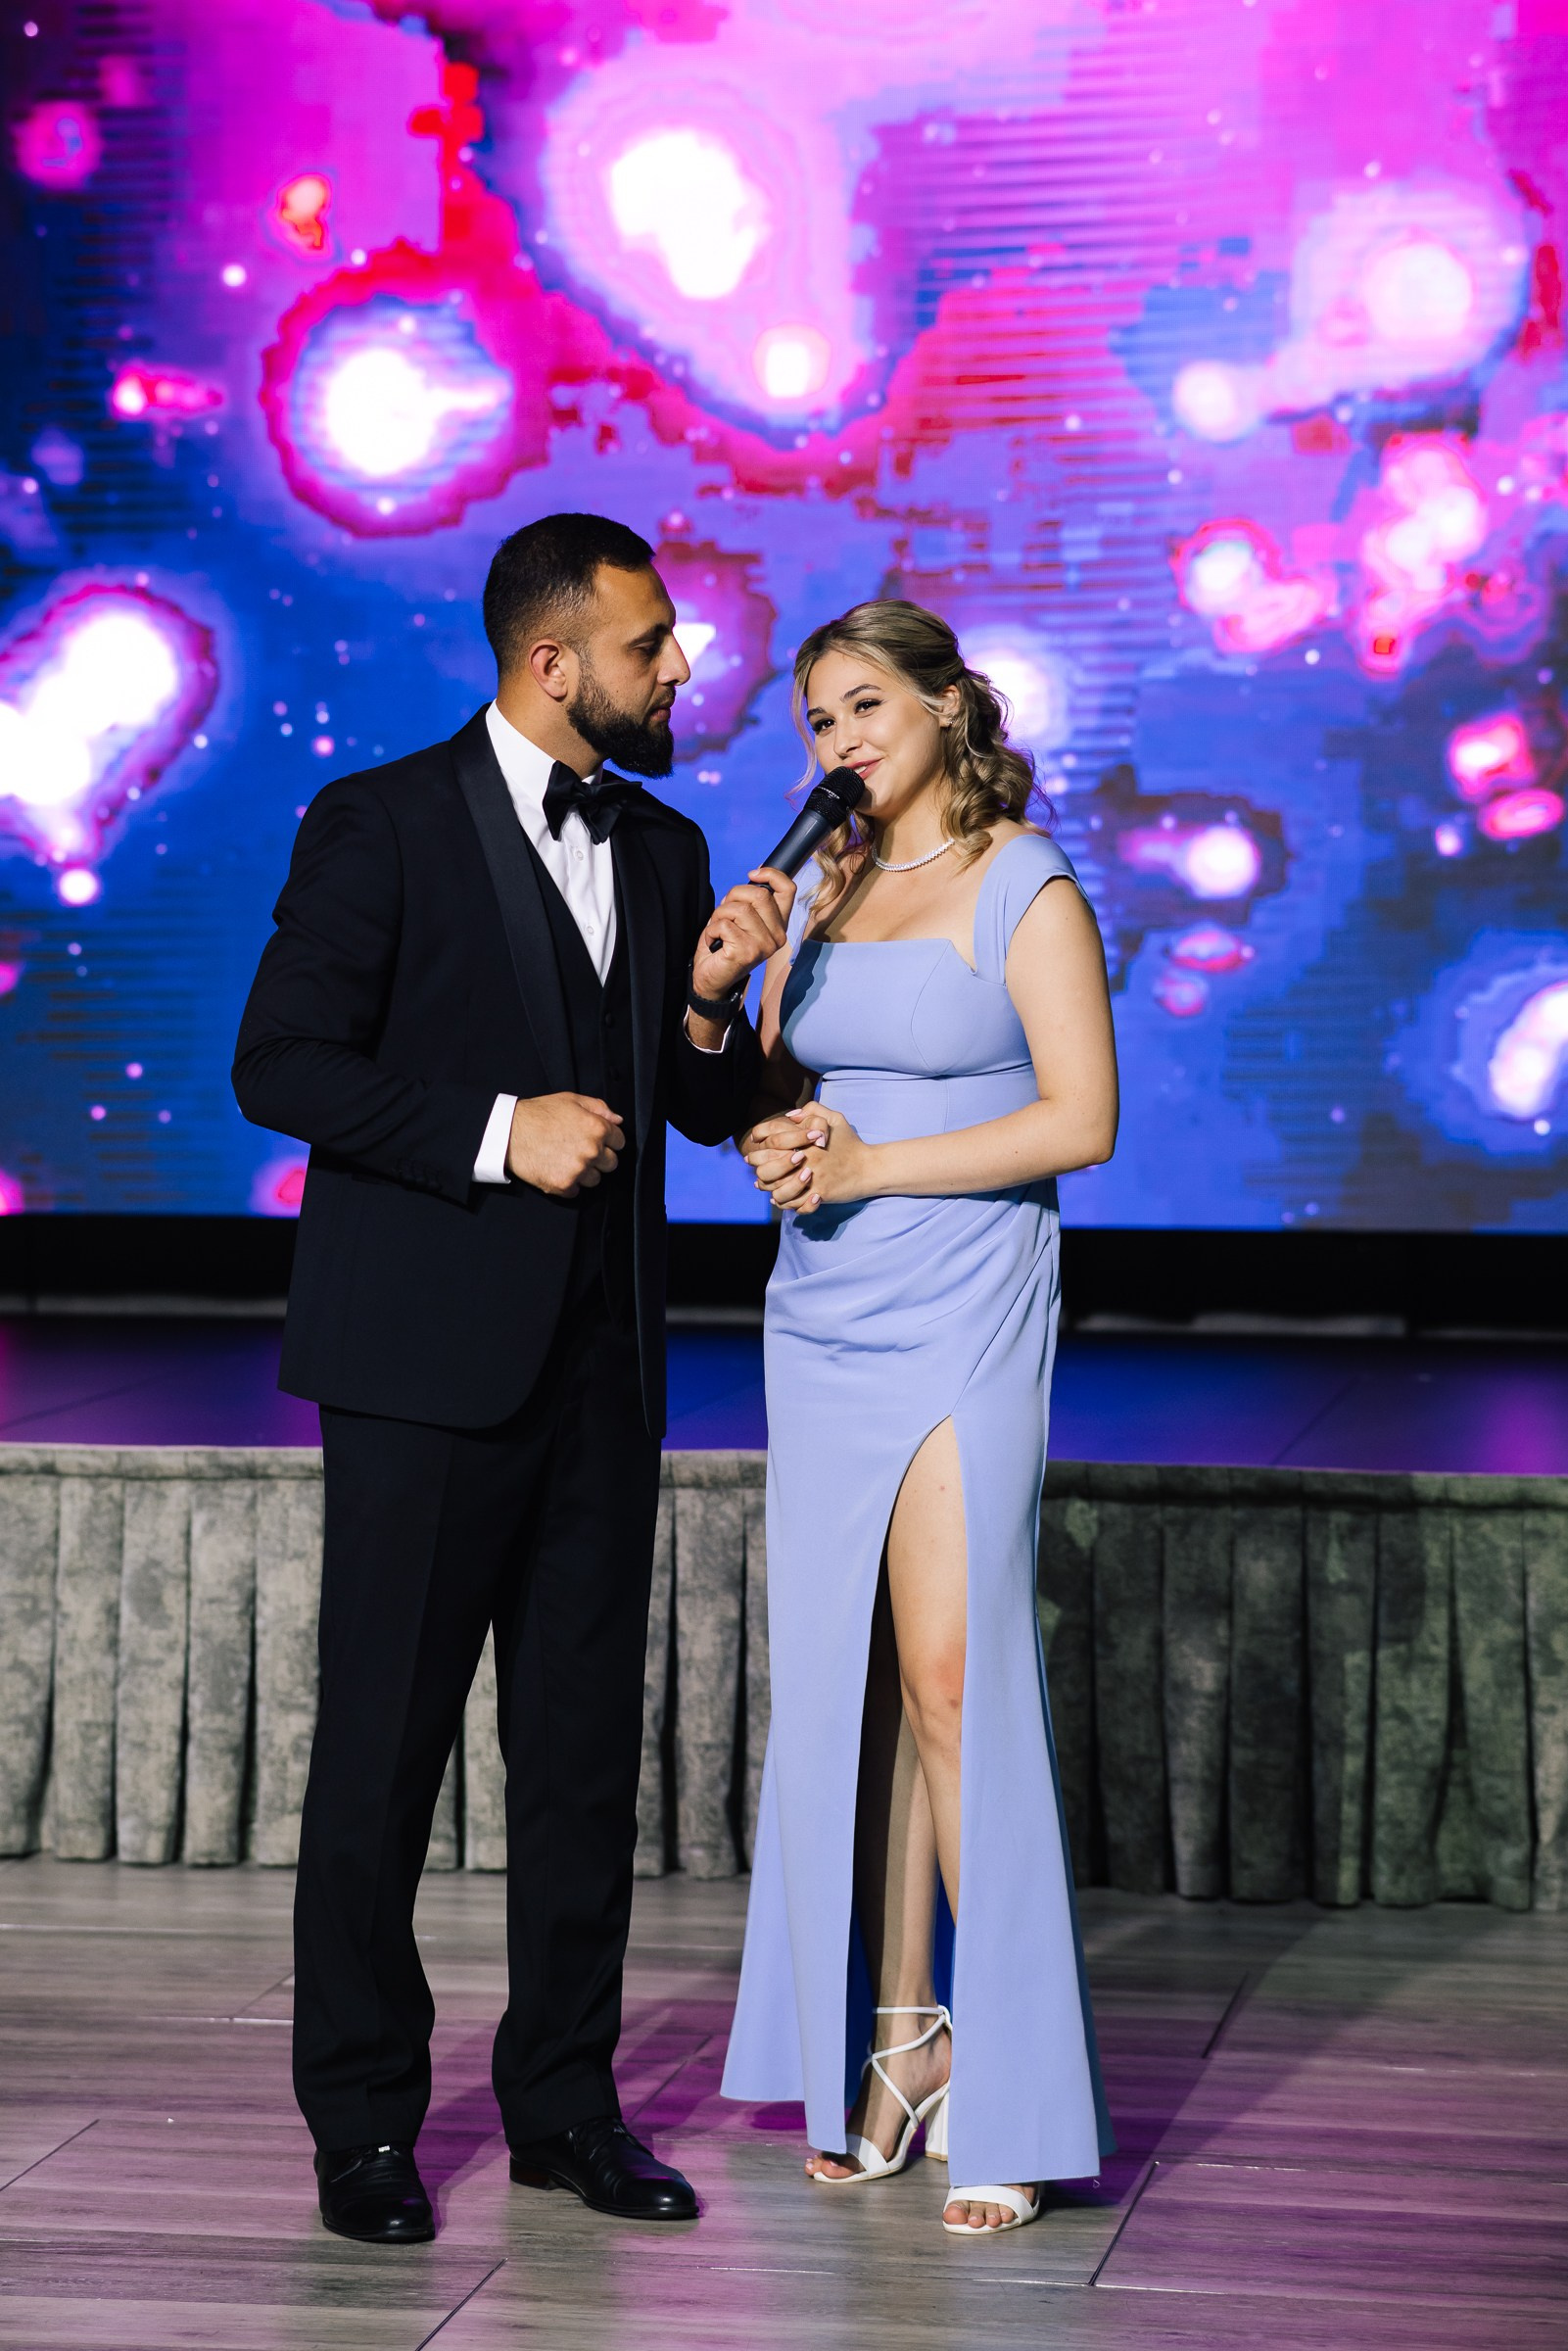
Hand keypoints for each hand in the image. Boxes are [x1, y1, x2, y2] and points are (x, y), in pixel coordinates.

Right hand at [506, 1093, 624, 1196]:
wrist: (509, 1132)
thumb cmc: (539, 1114)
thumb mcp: (571, 1100)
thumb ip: (599, 1107)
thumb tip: (617, 1120)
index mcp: (597, 1128)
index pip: (620, 1142)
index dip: (609, 1140)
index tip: (596, 1140)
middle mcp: (591, 1151)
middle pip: (611, 1164)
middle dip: (599, 1158)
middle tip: (580, 1150)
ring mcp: (578, 1170)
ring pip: (595, 1180)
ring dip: (585, 1173)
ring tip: (566, 1160)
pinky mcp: (563, 1185)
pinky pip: (577, 1191)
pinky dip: (568, 1184)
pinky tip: (556, 1169)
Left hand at [690, 867, 794, 1001]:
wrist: (712, 979)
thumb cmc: (725, 945)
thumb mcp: (741, 917)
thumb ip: (751, 899)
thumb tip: (757, 872)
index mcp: (779, 924)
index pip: (789, 890)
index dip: (771, 874)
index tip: (752, 874)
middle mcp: (777, 936)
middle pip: (760, 895)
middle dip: (734, 896)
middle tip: (724, 911)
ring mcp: (764, 946)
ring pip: (740, 909)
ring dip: (720, 915)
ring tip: (718, 929)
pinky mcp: (746, 952)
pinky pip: (724, 925)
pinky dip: (711, 929)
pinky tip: (714, 941)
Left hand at [742, 1103, 873, 1214]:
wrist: (869, 1167)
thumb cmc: (850, 1143)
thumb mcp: (835, 1119)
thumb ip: (812, 1111)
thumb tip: (790, 1115)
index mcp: (806, 1138)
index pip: (772, 1137)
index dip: (759, 1142)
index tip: (754, 1147)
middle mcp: (806, 1157)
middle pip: (768, 1167)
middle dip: (759, 1168)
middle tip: (756, 1171)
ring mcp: (812, 1177)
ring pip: (778, 1189)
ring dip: (770, 1189)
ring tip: (767, 1187)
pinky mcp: (819, 1194)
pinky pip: (794, 1203)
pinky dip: (785, 1203)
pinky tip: (781, 1199)